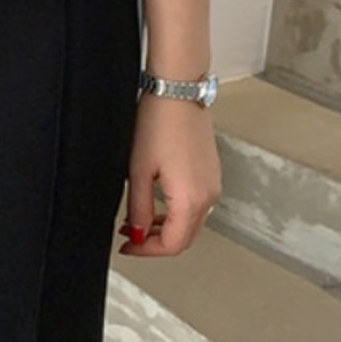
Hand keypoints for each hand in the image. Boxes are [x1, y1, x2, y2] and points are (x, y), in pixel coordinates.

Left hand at [117, 95, 220, 257]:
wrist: (178, 91)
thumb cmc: (159, 122)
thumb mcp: (139, 170)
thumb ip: (140, 209)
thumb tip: (139, 233)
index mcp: (191, 199)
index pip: (172, 245)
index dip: (147, 250)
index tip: (128, 245)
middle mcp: (208, 196)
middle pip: (185, 238)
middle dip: (156, 242)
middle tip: (131, 237)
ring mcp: (213, 184)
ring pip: (192, 222)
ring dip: (167, 228)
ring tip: (140, 220)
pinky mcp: (212, 172)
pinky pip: (197, 204)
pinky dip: (177, 212)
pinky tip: (158, 202)